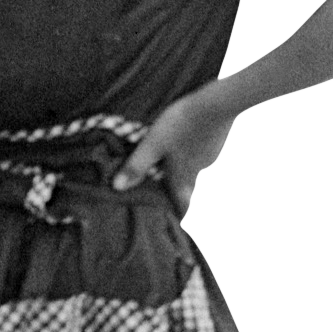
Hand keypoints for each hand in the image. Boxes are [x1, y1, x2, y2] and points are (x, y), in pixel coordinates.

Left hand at [112, 91, 237, 216]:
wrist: (215, 106)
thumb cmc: (180, 126)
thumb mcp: (152, 145)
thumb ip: (136, 166)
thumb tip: (117, 188)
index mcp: (181, 178)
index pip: (184, 207)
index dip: (180, 217)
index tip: (177, 225)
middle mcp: (197, 174)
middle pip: (188, 192)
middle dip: (180, 198)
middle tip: (170, 201)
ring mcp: (208, 159)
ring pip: (195, 175)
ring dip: (185, 178)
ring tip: (172, 174)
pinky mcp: (213, 145)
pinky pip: (200, 159)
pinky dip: (192, 160)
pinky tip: (185, 150)